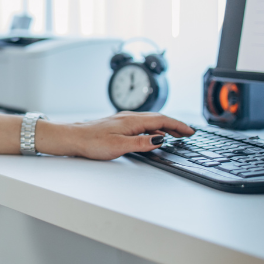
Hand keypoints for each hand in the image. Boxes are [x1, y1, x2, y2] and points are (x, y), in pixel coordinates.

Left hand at [36, 112, 194, 159]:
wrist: (73, 137)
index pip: (162, 120)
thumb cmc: (92, 142)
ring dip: (165, 126)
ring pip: (150, 120)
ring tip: (176, 134)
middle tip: (188, 133)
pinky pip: (142, 123)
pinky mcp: (118, 124)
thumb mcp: (119, 146)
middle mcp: (129, 117)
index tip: (190, 131)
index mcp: (132, 120)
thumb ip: (141, 143)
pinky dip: (154, 127)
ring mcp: (123, 120)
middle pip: (158, 118)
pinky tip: (153, 133)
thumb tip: (160, 139)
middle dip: (175, 125)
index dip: (178, 126)